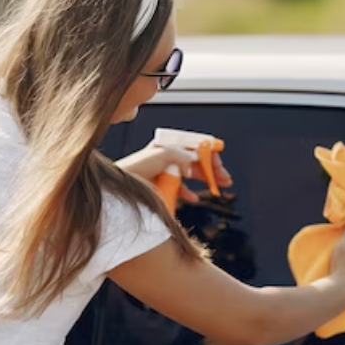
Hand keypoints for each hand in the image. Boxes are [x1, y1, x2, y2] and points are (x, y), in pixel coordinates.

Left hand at [115, 143, 232, 202]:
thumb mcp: (162, 155)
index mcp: (168, 146)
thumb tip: (195, 160)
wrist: (120, 188)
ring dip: (206, 180)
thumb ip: (182, 155)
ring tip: (218, 187)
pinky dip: (190, 194)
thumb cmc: (135, 168)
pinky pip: (181, 190)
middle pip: (197, 161)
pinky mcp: (163, 187)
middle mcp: (169, 158)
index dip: (209, 152)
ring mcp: (166, 172)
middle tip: (225, 178)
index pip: (194, 146)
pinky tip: (195, 198)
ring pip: (192, 175)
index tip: (219, 161)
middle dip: (213, 169)